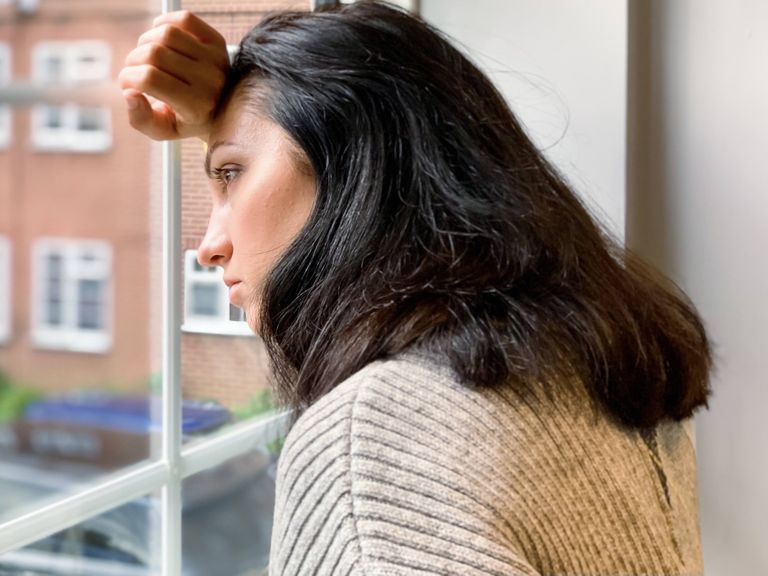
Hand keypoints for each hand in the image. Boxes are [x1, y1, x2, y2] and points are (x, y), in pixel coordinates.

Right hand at [118, 11, 229, 140]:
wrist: (223, 108)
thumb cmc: (187, 119)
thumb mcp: (164, 130)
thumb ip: (142, 120)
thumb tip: (129, 94)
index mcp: (196, 107)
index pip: (150, 78)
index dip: (128, 78)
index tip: (126, 85)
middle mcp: (210, 81)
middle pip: (154, 53)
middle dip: (133, 61)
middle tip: (135, 71)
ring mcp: (216, 59)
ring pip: (166, 33)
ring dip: (145, 42)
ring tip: (148, 58)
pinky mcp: (218, 41)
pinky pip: (184, 19)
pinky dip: (164, 24)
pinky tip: (161, 41)